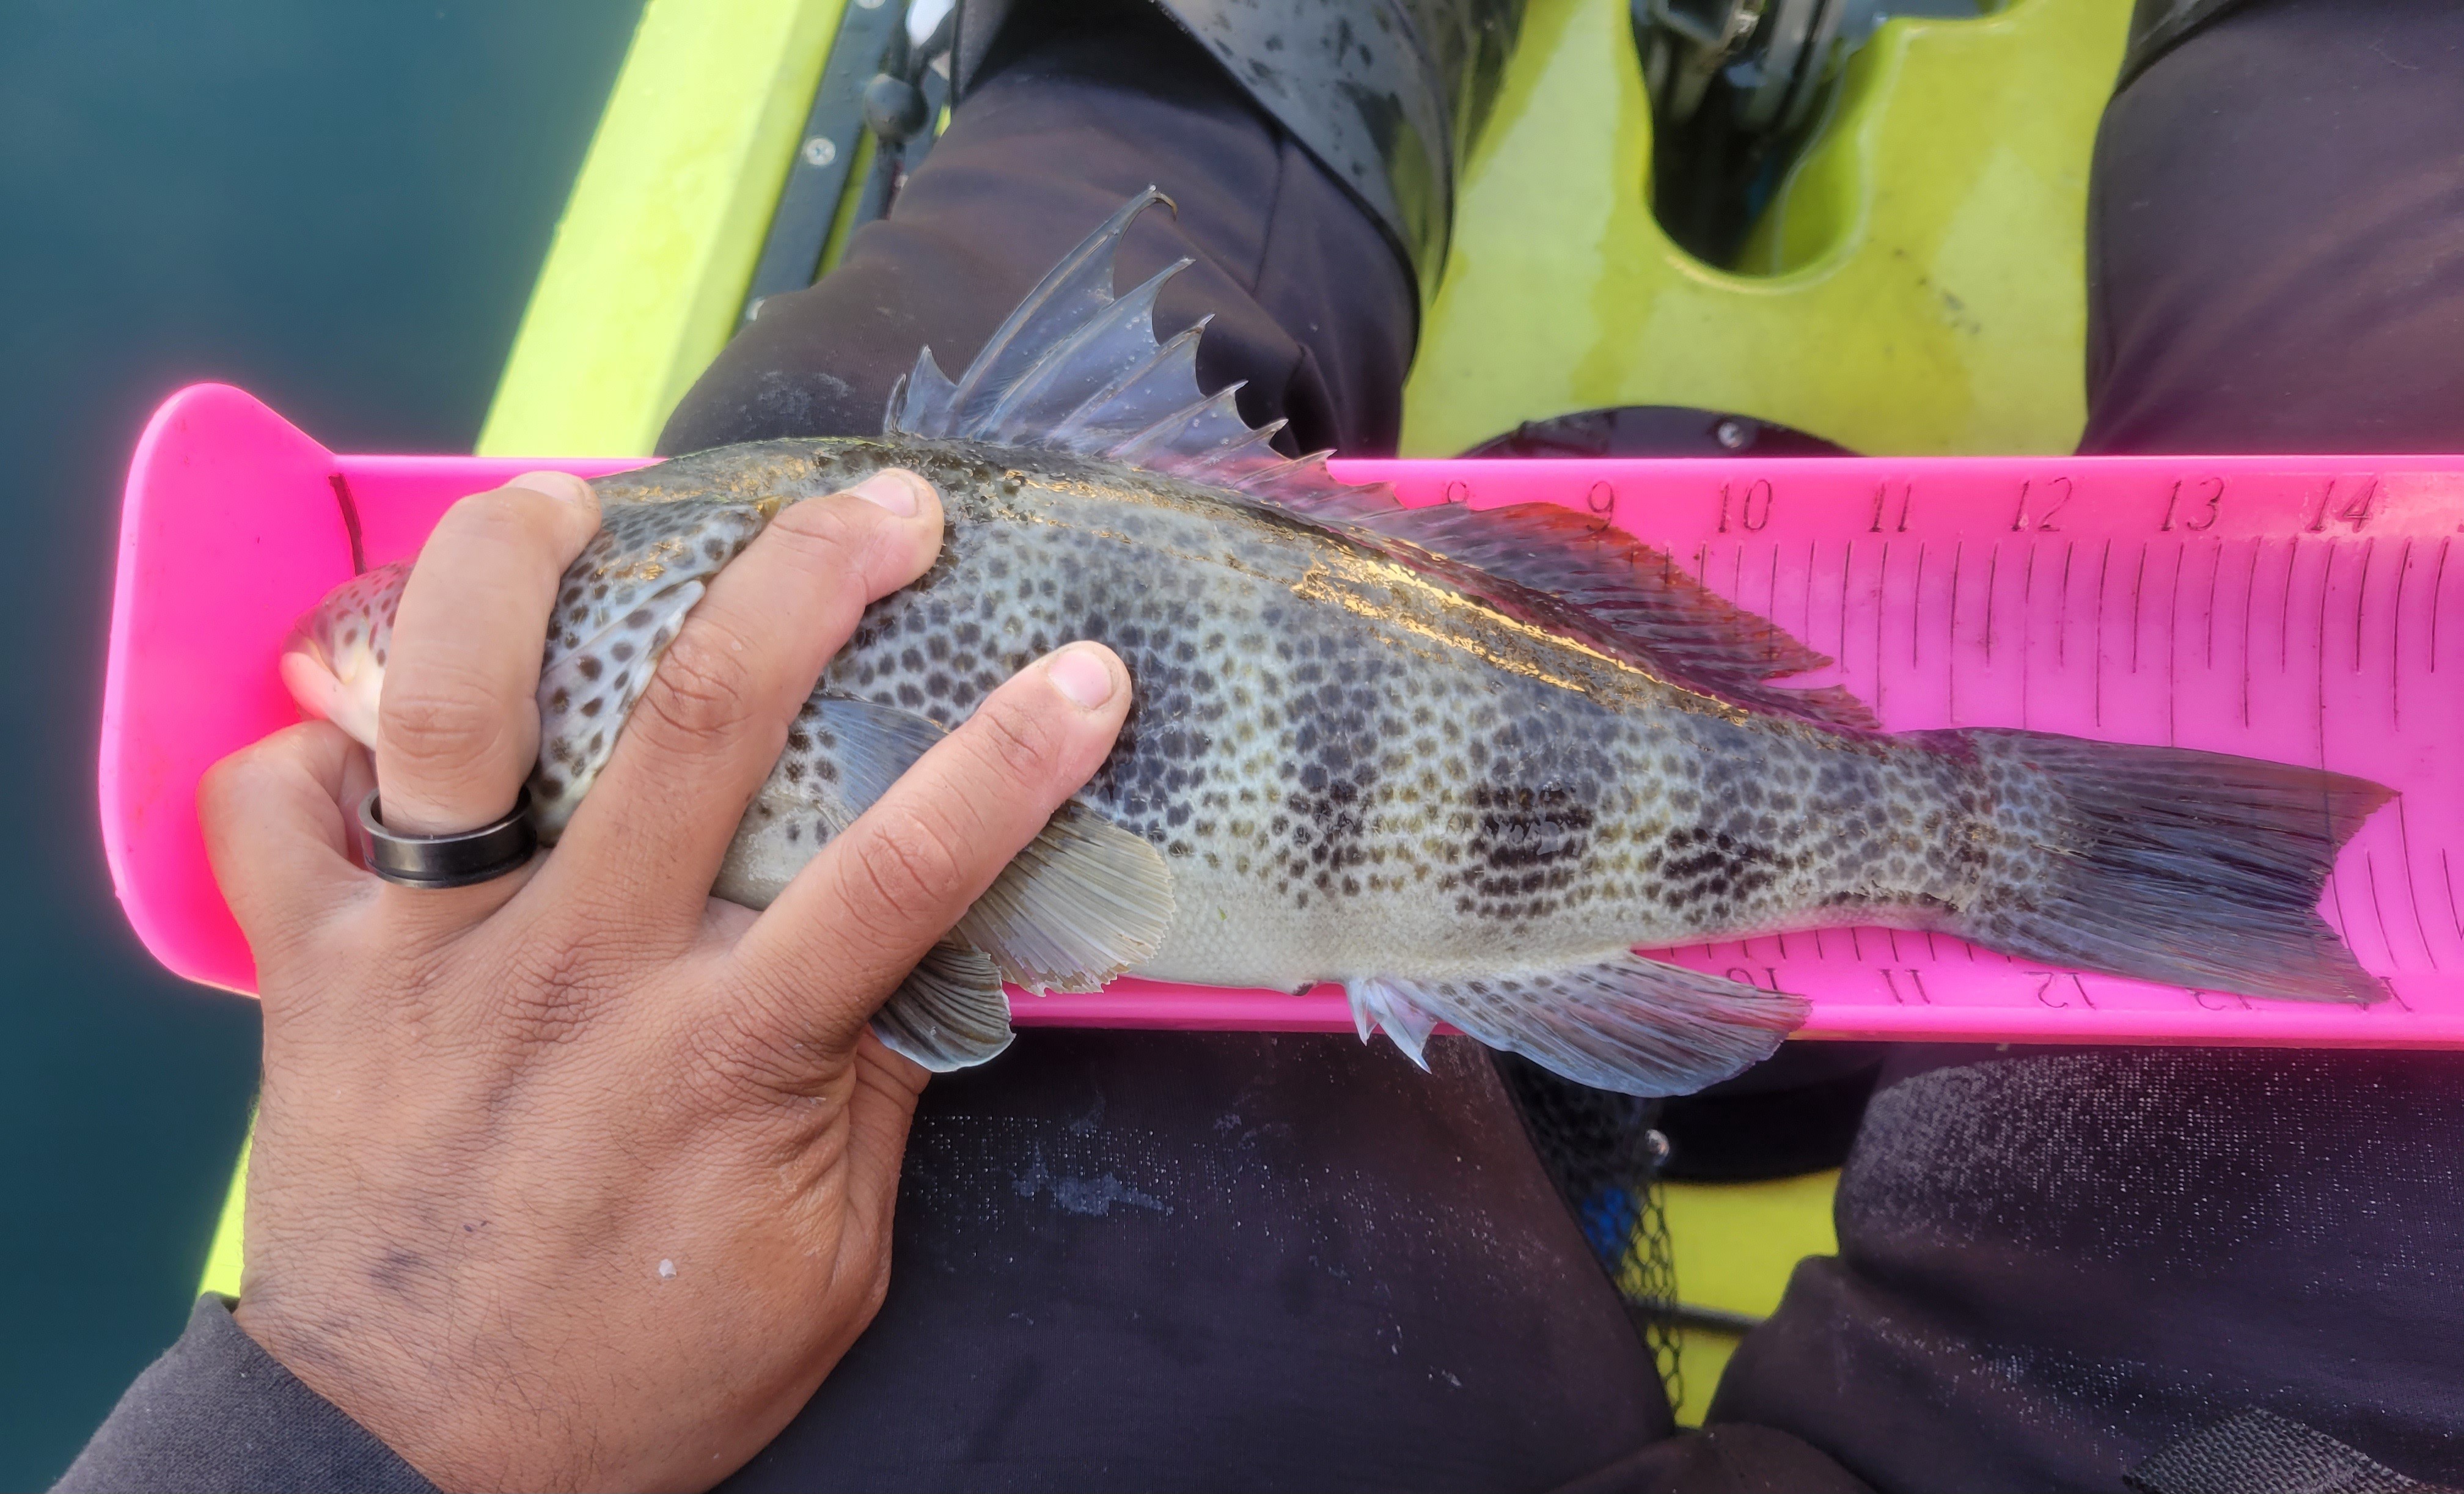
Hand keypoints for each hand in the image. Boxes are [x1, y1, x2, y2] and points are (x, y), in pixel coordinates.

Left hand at [199, 468, 1130, 1491]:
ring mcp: (436, 952)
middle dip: (810, 579)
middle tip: (884, 509)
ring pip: (463, 707)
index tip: (1086, 668)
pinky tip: (359, 725)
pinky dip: (304, 747)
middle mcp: (582, 964)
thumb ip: (869, 1099)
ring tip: (575, 501)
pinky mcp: (315, 971)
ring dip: (516, 574)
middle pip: (704, 717)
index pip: (907, 868)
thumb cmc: (635, 1374)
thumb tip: (930, 960)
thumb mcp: (820, 1267)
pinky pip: (268, 814)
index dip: (1013, 756)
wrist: (405, 1461)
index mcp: (729, 1049)